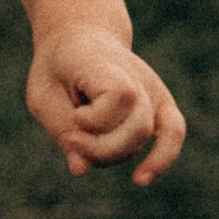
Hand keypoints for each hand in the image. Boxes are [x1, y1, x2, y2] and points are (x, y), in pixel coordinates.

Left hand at [27, 25, 185, 182]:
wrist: (79, 39)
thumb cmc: (58, 70)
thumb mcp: (44, 95)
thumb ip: (61, 129)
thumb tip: (81, 170)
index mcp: (106, 64)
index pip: (122, 95)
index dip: (96, 118)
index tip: (75, 116)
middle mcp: (137, 77)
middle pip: (136, 127)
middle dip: (100, 147)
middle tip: (70, 138)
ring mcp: (153, 90)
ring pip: (147, 135)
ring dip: (112, 152)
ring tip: (85, 145)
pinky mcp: (160, 105)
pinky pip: (173, 133)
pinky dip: (161, 158)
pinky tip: (141, 179)